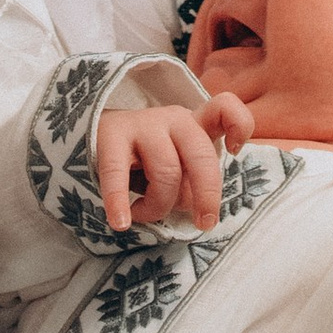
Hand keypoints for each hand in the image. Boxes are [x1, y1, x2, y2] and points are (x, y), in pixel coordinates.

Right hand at [97, 92, 252, 232]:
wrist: (93, 135)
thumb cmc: (145, 160)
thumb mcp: (177, 165)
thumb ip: (191, 181)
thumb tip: (193, 208)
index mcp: (195, 124)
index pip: (224, 108)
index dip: (239, 125)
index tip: (234, 151)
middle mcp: (174, 120)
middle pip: (201, 155)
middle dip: (207, 195)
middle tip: (205, 224)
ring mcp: (143, 124)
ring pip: (166, 172)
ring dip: (157, 206)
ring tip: (142, 215)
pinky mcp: (111, 135)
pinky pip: (117, 173)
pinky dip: (120, 202)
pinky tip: (121, 221)